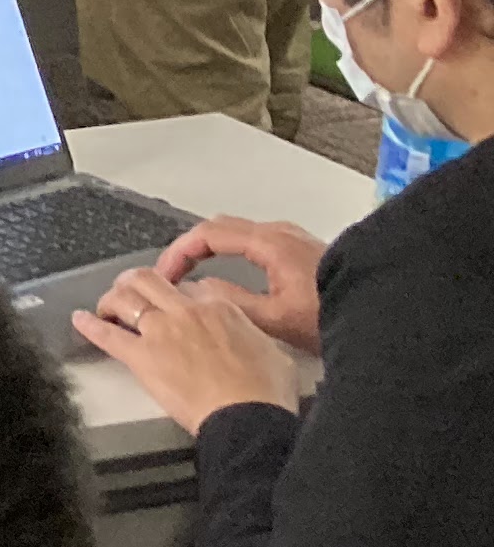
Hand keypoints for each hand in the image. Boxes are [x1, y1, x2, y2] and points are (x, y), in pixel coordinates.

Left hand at [75, 263, 303, 431]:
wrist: (247, 417)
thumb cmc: (266, 391)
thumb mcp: (271, 349)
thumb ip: (249, 332)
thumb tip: (244, 334)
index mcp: (220, 307)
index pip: (188, 286)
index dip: (177, 293)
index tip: (173, 302)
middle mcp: (186, 311)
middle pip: (148, 280)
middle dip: (134, 281)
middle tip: (129, 291)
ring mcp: (161, 332)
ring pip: (125, 298)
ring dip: (111, 299)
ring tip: (106, 306)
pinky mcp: (142, 357)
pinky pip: (108, 335)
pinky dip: (90, 325)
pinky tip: (79, 319)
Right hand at [153, 214, 327, 355]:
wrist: (382, 312)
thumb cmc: (333, 315)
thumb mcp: (275, 318)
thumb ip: (230, 301)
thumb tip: (199, 289)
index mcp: (269, 244)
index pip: (207, 234)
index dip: (178, 252)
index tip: (165, 274)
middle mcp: (280, 233)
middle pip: (220, 228)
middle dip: (190, 248)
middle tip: (174, 273)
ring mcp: (294, 238)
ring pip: (239, 233)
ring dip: (212, 248)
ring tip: (198, 273)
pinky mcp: (304, 250)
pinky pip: (256, 240)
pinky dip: (233, 251)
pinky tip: (235, 273)